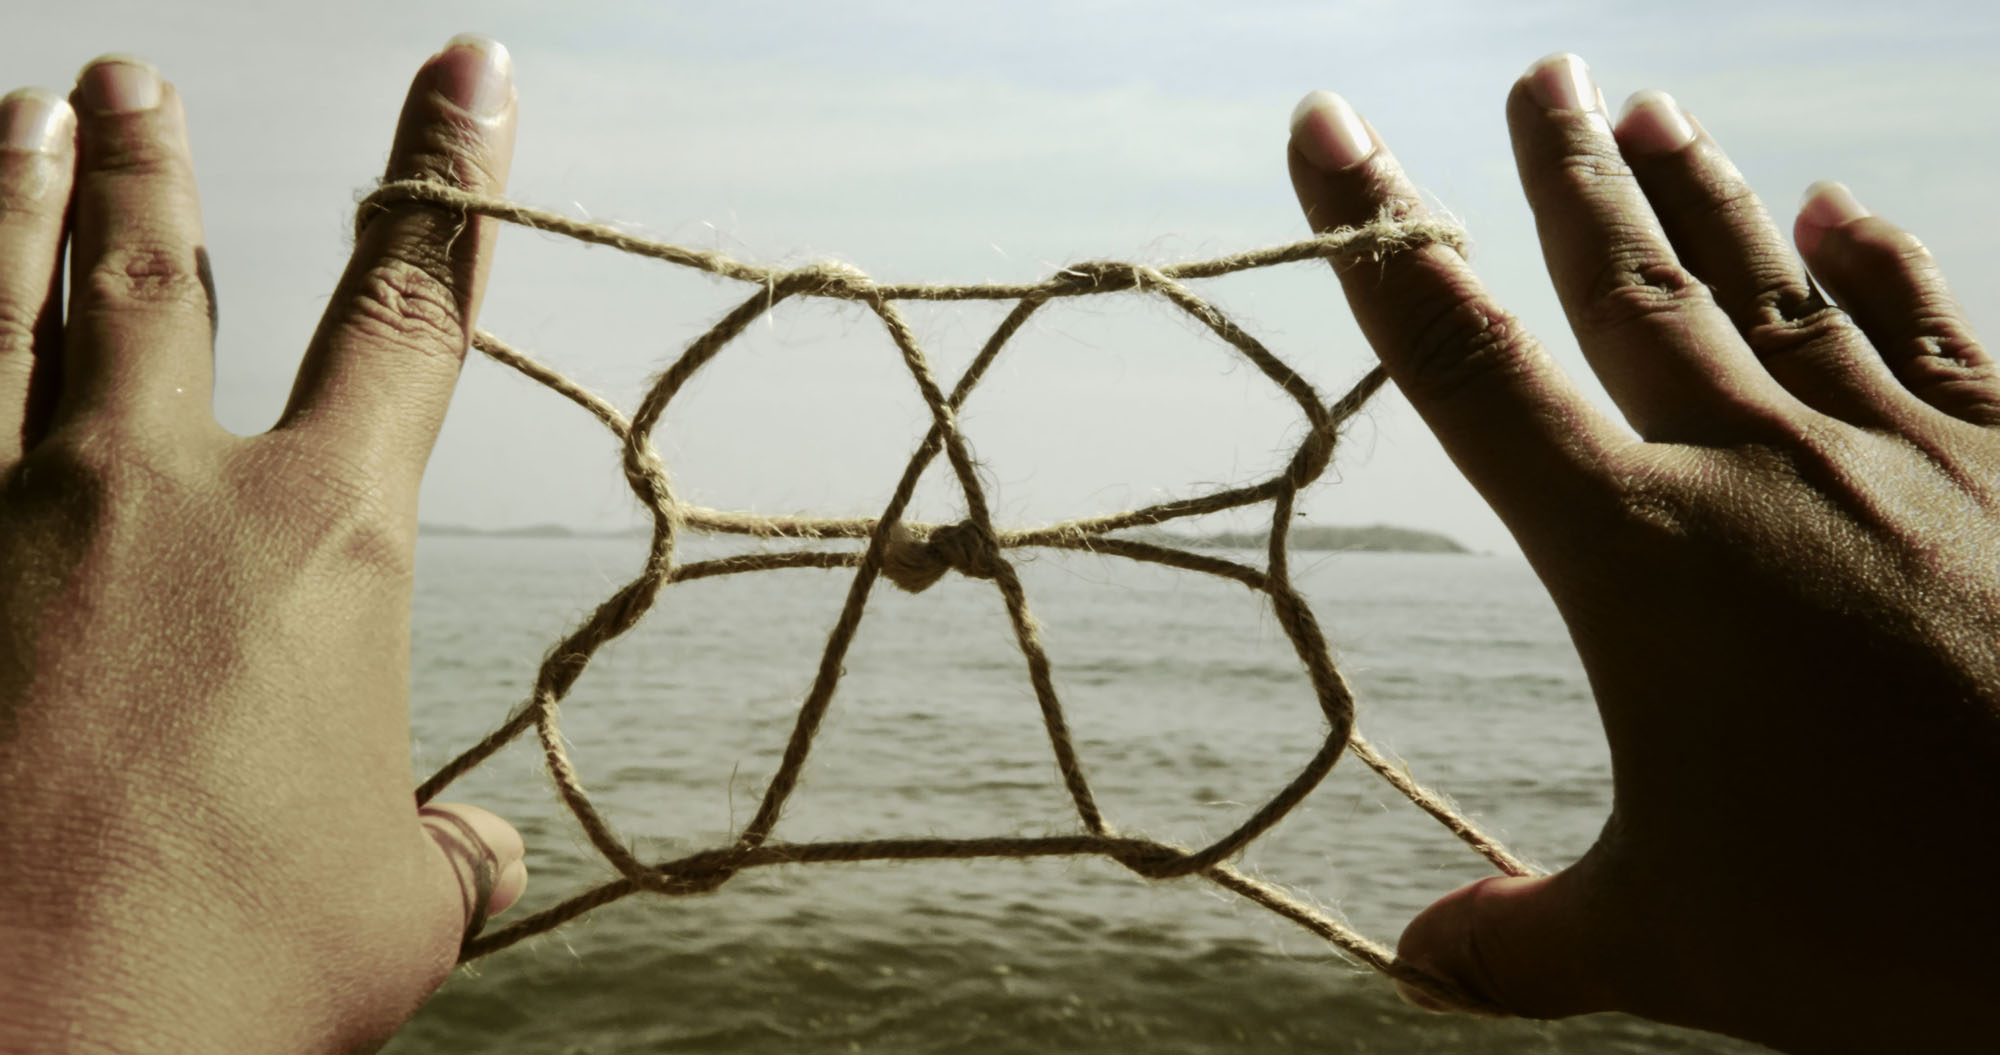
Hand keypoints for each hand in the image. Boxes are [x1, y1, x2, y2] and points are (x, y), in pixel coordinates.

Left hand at [0, 37, 527, 1052]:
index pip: (415, 315)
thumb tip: (478, 850)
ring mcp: (4, 522)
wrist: (12, 1044)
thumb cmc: (233, 974)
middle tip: (133, 84)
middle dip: (155, 171)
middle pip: (166, 280)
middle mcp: (160, 492)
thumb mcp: (390, 915)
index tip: (469, 72)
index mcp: (327, 543)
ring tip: (14, 117)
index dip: (452, 180)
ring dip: (6, 203)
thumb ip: (439, 854)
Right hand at [1289, 54, 1998, 1052]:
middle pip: (1627, 285)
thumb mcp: (1678, 946)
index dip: (1381, 239)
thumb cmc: (1888, 924)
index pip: (1467, 367)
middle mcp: (1755, 466)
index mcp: (1641, 556)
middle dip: (1565, 175)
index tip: (1330, 128)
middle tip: (1536, 75)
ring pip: (1768, 284)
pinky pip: (1933, 332)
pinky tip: (1843, 210)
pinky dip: (1880, 264)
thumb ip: (1526, 943)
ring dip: (1699, 193)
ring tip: (1647, 109)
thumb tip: (1415, 961)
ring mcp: (1898, 452)